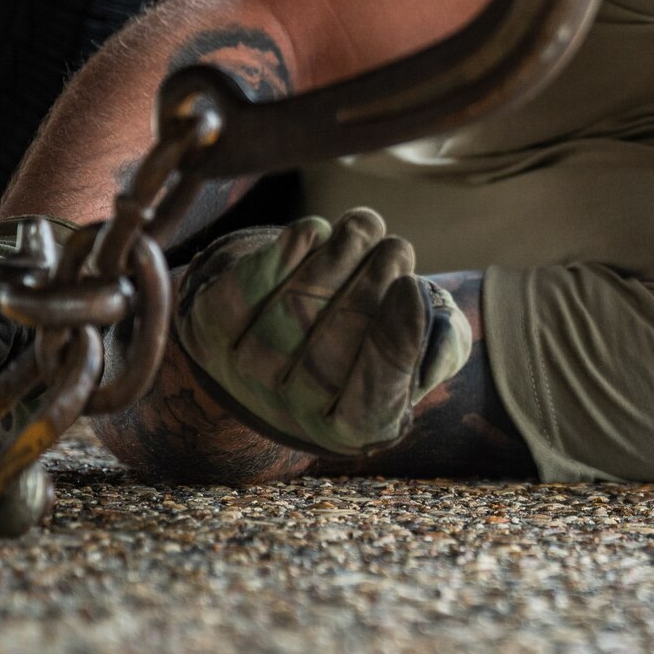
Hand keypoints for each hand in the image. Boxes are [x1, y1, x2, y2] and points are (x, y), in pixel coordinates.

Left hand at [173, 208, 469, 456]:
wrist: (298, 327)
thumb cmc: (376, 335)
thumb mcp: (424, 348)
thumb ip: (443, 344)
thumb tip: (435, 328)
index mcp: (357, 427)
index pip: (375, 392)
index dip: (394, 339)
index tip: (411, 286)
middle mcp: (295, 413)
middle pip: (332, 346)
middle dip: (370, 285)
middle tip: (397, 247)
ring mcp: (246, 376)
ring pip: (291, 312)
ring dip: (333, 260)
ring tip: (366, 225)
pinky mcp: (210, 333)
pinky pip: (244, 292)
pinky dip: (281, 256)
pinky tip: (314, 231)